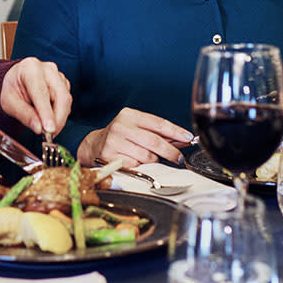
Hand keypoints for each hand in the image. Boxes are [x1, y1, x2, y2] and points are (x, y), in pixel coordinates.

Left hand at [0, 57, 71, 136]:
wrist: (16, 81)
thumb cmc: (12, 89)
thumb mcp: (9, 103)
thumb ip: (24, 114)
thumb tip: (39, 128)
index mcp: (30, 68)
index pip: (41, 93)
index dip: (47, 113)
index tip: (49, 129)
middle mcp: (48, 69)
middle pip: (61, 96)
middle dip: (58, 119)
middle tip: (50, 135)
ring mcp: (58, 75)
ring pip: (66, 100)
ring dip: (60, 118)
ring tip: (47, 129)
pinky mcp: (64, 83)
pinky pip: (67, 102)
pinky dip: (60, 114)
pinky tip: (50, 118)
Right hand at [76, 108, 194, 167]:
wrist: (94, 146)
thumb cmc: (120, 136)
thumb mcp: (136, 127)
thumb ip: (158, 132)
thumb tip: (182, 139)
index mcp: (129, 115)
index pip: (158, 123)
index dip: (176, 131)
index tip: (188, 138)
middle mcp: (121, 126)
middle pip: (154, 141)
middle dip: (170, 151)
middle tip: (178, 158)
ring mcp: (114, 142)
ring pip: (146, 156)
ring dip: (153, 160)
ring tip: (148, 157)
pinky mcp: (111, 158)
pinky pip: (136, 166)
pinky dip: (141, 166)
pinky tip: (135, 161)